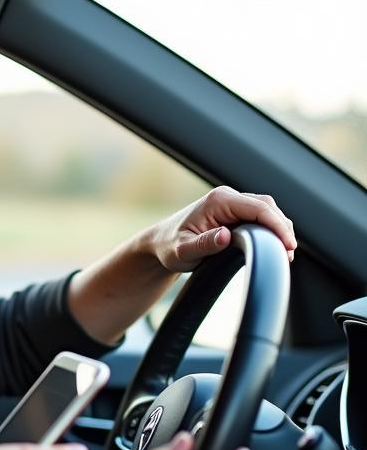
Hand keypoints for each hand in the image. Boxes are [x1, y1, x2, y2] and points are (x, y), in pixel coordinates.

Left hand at [147, 186, 296, 272]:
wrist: (159, 244)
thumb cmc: (169, 247)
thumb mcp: (182, 251)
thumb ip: (203, 244)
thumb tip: (226, 236)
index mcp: (218, 201)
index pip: (258, 208)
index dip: (277, 225)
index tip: (289, 245)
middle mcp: (227, 197)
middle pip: (267, 206)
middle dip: (282, 227)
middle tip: (289, 253)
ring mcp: (231, 203)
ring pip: (266, 210)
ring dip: (279, 228)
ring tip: (285, 252)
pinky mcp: (234, 212)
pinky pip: (259, 216)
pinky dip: (270, 229)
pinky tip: (275, 245)